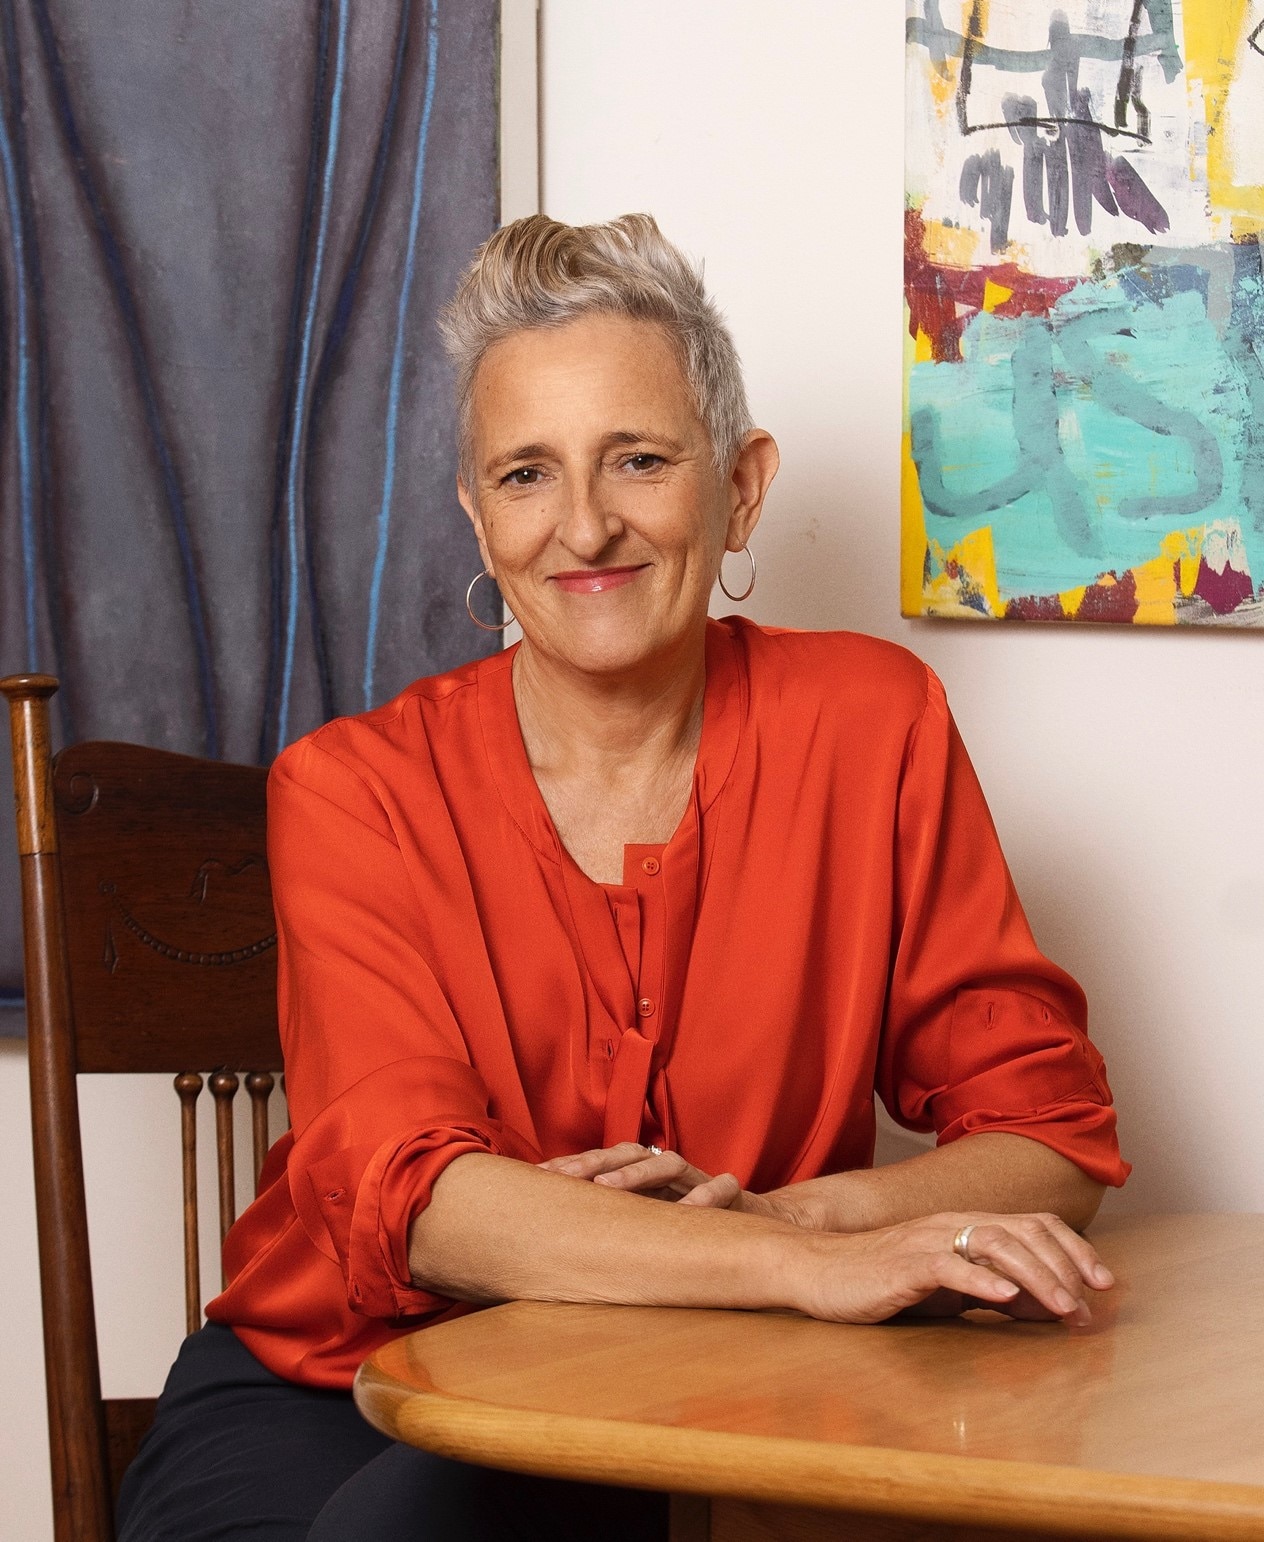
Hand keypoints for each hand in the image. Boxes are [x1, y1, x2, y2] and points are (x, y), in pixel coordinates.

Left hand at [539, 1142, 752, 1209]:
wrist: (759, 1227)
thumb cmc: (694, 1229)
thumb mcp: (651, 1227)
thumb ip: (616, 1226)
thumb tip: (559, 1242)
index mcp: (646, 1178)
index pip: (604, 1162)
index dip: (573, 1166)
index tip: (538, 1177)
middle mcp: (669, 1173)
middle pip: (628, 1154)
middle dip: (593, 1162)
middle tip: (563, 1177)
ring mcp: (701, 1180)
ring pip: (669, 1163)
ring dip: (636, 1172)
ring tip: (607, 1188)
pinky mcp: (735, 1195)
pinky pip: (722, 1187)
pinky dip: (706, 1197)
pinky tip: (687, 1213)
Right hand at [799, 1211, 1114, 1325]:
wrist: (818, 1270)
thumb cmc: (882, 1281)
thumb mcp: (948, 1288)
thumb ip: (992, 1289)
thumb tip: (1043, 1304)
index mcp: (967, 1226)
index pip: (1034, 1224)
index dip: (1074, 1249)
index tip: (1105, 1283)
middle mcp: (953, 1224)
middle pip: (1024, 1232)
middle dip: (1065, 1269)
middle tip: (1090, 1309)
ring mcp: (929, 1240)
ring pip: (995, 1244)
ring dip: (1037, 1277)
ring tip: (1064, 1307)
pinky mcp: (904, 1263)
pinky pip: (948, 1264)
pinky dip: (980, 1278)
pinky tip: (1004, 1296)